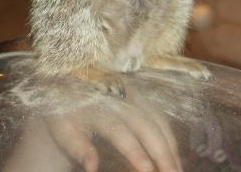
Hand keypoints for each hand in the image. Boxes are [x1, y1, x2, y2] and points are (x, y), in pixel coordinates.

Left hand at [46, 88, 182, 171]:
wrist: (68, 78)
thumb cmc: (64, 110)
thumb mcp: (63, 129)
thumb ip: (78, 148)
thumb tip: (92, 168)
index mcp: (99, 108)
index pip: (120, 131)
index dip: (135, 151)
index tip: (148, 171)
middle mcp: (120, 98)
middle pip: (146, 125)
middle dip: (162, 152)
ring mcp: (132, 94)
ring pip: (157, 119)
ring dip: (170, 145)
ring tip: (178, 169)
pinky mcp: (140, 95)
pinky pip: (159, 114)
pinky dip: (169, 134)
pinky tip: (174, 153)